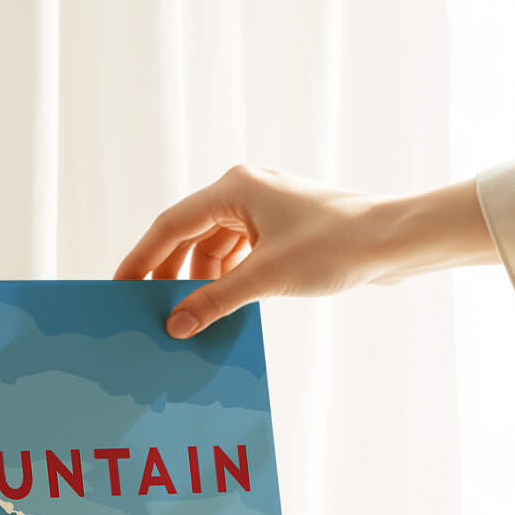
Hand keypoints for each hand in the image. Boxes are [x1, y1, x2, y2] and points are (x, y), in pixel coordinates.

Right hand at [115, 169, 496, 338]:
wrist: (395, 241)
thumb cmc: (337, 245)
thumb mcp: (265, 278)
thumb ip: (214, 301)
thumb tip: (174, 325)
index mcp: (235, 188)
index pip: (171, 225)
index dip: (141, 258)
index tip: (119, 288)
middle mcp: (246, 191)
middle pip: (189, 236)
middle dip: (169, 275)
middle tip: (149, 312)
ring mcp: (266, 209)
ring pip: (214, 248)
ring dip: (200, 282)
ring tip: (188, 318)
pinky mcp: (283, 229)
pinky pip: (238, 255)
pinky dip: (225, 280)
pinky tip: (221, 308)